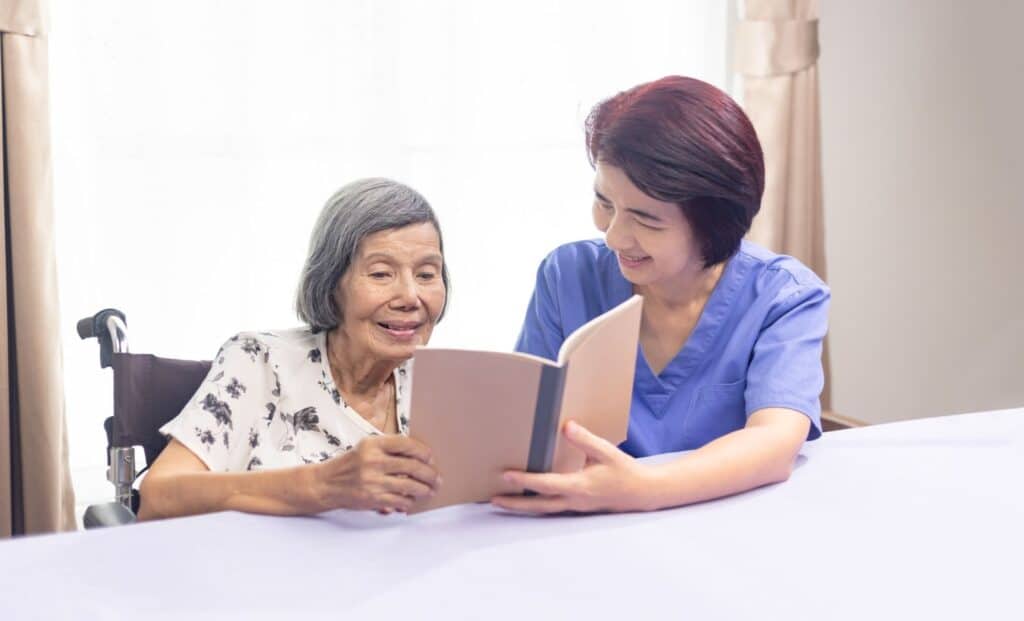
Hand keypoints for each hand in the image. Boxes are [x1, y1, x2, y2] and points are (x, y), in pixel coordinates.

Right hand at [307, 435, 439, 513]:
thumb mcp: (366, 448)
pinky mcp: (372, 498)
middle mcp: (373, 461)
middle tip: (437, 479)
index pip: (406, 444)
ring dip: (424, 489)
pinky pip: (399, 501)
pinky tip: (412, 500)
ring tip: (430, 490)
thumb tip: (420, 456)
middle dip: (430, 474)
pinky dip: (409, 501)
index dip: (423, 451)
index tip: (430, 458)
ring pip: (409, 486)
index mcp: (373, 444)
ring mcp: (373, 481)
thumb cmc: (350, 464)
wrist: (326, 483)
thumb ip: (389, 448)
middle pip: (412, 466)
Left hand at [491, 421, 654, 513]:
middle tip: (493, 499)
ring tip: (502, 500)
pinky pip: (552, 507)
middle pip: (538, 505)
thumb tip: (566, 426)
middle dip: (515, 503)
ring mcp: (575, 507)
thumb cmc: (625, 471)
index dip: (524, 480)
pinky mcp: (577, 507)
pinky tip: (528, 498)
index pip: (545, 484)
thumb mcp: (606, 452)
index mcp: (579, 486)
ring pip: (543, 509)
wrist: (642, 492)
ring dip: (522, 506)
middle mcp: (574, 500)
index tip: (505, 475)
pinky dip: (537, 504)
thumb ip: (586, 440)